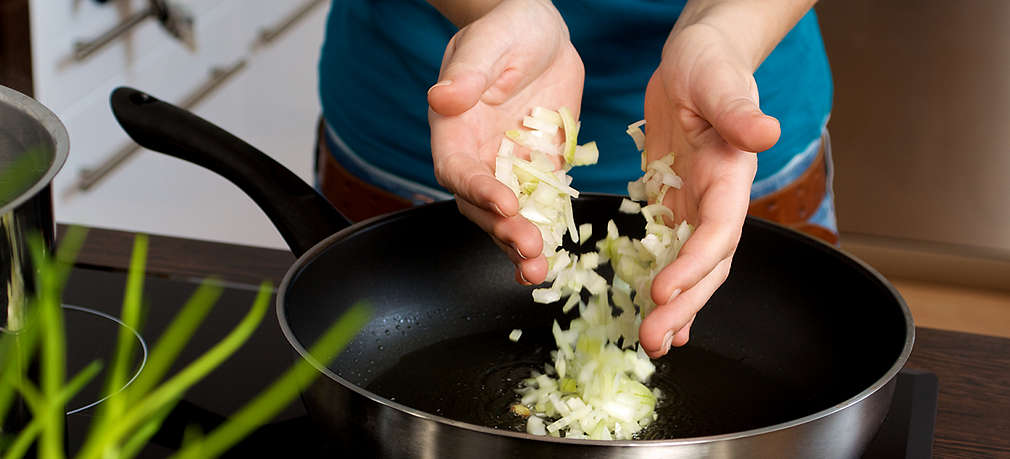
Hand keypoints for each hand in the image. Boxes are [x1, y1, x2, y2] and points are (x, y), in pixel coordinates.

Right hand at [427, 0, 583, 284]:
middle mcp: (479, 158)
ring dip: (520, 246)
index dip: (477, 190)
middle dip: (502, 231)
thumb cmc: (507, 29)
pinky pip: (542, 211)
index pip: (458, 170)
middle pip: (480, 207)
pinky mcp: (542, 174)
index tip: (504, 203)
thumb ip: (468, 72)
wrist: (541, 34)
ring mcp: (510, 170)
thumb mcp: (489, 43)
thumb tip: (443, 97)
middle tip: (529, 250)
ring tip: (539, 270)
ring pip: (508, 219)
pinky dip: (546, 236)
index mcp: (456, 130)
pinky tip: (556, 260)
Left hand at [639, 24, 780, 357]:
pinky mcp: (671, 203)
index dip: (694, 265)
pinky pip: (666, 250)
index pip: (718, 232)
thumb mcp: (719, 82)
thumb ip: (739, 110)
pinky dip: (659, 282)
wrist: (695, 62)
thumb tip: (766, 133)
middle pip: (706, 265)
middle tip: (653, 339)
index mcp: (731, 177)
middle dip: (683, 305)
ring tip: (651, 342)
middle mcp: (717, 201)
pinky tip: (647, 310)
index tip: (663, 290)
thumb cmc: (710, 63)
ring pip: (688, 268)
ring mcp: (694, 206)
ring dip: (673, 306)